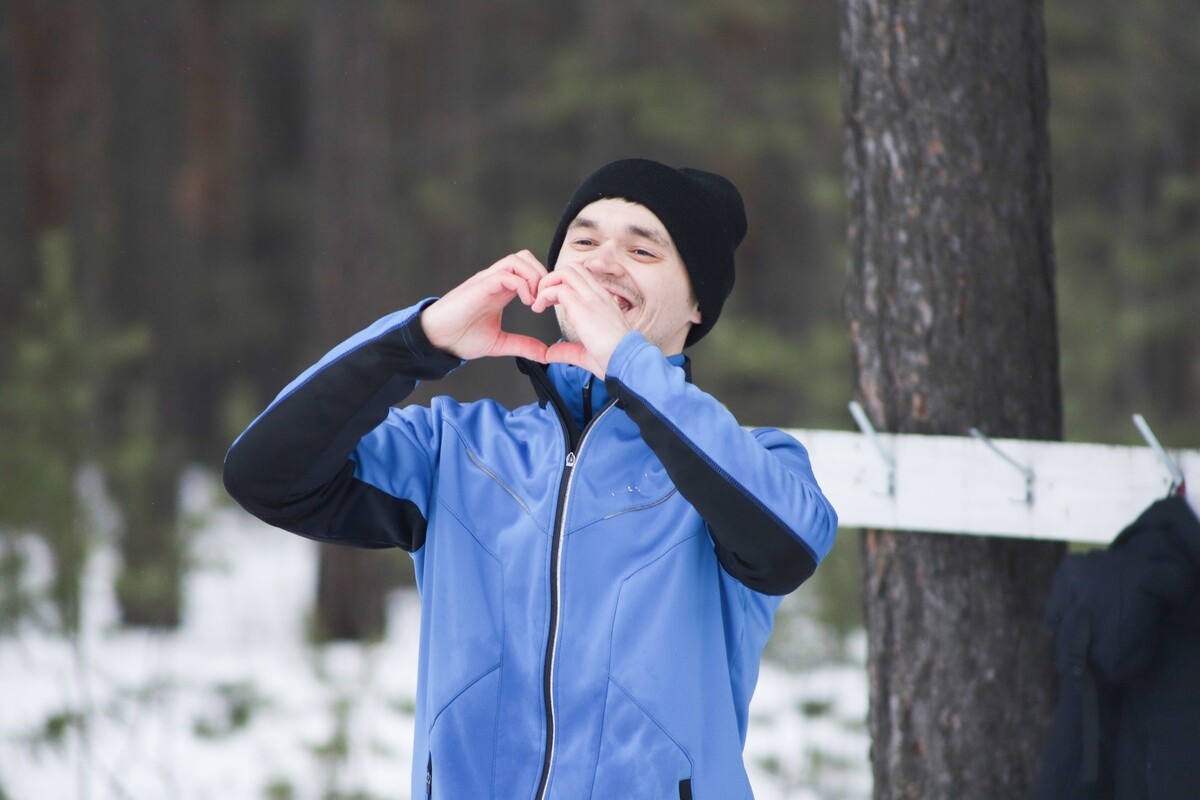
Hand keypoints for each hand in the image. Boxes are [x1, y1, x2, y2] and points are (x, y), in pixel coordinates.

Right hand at [420, 251, 549, 361]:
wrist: (436, 340)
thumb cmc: (461, 338)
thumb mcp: (500, 343)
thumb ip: (522, 345)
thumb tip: (545, 355)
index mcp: (501, 290)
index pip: (528, 269)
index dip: (544, 281)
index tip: (549, 304)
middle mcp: (495, 280)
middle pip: (525, 257)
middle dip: (542, 274)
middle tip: (545, 299)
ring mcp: (486, 281)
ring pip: (517, 260)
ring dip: (533, 277)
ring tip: (535, 301)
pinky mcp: (479, 287)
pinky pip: (506, 274)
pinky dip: (522, 285)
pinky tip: (527, 303)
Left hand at [531, 264, 632, 377]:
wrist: (628, 362)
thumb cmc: (615, 359)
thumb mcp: (587, 352)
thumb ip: (568, 350)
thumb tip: (551, 353)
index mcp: (603, 303)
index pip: (582, 278)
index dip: (563, 284)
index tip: (552, 300)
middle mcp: (598, 296)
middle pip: (573, 268)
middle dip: (552, 279)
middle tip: (542, 297)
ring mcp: (592, 299)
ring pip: (565, 272)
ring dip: (547, 283)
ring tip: (538, 301)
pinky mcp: (583, 307)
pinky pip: (558, 289)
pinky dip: (543, 295)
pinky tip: (538, 308)